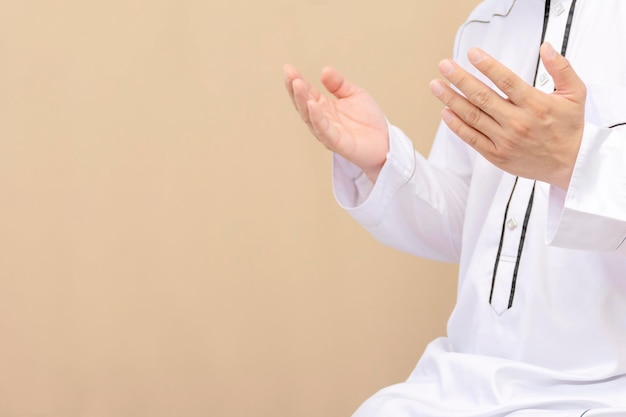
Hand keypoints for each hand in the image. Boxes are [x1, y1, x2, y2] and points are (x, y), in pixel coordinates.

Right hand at [284, 65, 388, 181]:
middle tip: (290, 75)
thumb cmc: (369, 122)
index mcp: (325, 107)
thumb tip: (324, 70)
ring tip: (298, 85)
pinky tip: (312, 105)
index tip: (288, 68)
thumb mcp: (354, 95)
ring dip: (302, 101)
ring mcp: (328, 132)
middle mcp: (322, 120)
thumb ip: (339, 84)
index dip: (297, 80)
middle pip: (303, 104)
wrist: (385, 142)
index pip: (307, 93)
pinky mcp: (338, 143)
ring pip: (310, 117)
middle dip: (295, 89)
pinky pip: (325, 130)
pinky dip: (317, 118)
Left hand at [429, 42, 585, 189]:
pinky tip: (445, 112)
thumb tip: (546, 48)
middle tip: (444, 66)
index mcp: (535, 105)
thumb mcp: (575, 94)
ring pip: (472, 117)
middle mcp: (517, 122)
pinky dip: (456, 126)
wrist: (571, 165)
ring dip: (451, 100)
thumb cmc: (570, 128)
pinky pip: (472, 139)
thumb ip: (561, 68)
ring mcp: (505, 140)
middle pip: (482, 97)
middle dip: (460, 80)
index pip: (506, 81)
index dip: (487, 66)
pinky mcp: (497, 155)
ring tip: (436, 86)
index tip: (471, 53)